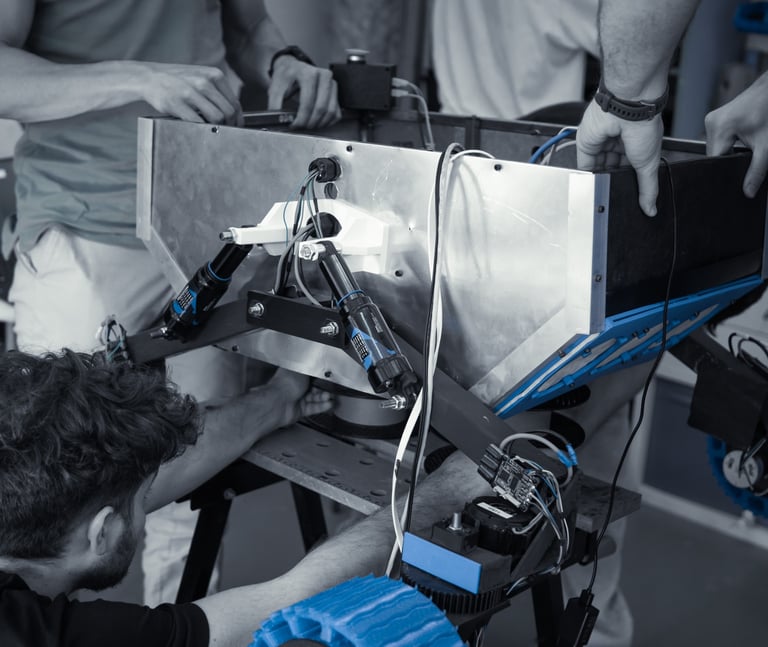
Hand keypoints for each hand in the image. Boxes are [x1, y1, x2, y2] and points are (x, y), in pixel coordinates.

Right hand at [139, 62, 241, 124]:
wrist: (150, 77)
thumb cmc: (178, 80)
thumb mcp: (201, 77)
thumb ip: (217, 91)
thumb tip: (234, 113)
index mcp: (214, 75)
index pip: (235, 103)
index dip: (238, 119)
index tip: (236, 128)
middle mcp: (204, 82)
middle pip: (229, 112)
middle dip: (230, 126)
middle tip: (226, 133)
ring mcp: (191, 92)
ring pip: (217, 118)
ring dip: (218, 128)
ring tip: (213, 131)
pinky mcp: (178, 103)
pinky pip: (198, 122)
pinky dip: (203, 129)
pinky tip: (200, 130)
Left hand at [266, 368, 333, 428]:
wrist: (277, 403)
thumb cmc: (285, 384)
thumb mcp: (302, 369)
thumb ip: (312, 368)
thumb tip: (319, 365)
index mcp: (294, 374)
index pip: (311, 375)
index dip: (321, 377)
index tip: (329, 379)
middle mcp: (295, 386)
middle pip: (315, 387)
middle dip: (324, 388)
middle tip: (330, 389)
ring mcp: (298, 398)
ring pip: (315, 398)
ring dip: (324, 397)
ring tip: (329, 397)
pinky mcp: (300, 410)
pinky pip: (313, 408)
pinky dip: (321, 406)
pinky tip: (328, 404)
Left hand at [267, 56, 340, 129]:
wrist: (293, 68)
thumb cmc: (286, 77)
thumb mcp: (275, 87)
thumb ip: (275, 104)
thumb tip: (278, 120)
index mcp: (308, 73)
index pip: (308, 102)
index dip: (301, 118)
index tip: (294, 125)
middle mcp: (323, 76)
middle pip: (321, 108)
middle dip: (310, 123)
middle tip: (301, 127)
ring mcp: (332, 84)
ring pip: (330, 112)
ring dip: (319, 124)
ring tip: (308, 125)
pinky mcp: (337, 92)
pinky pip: (336, 113)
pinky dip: (327, 122)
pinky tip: (316, 122)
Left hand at [577, 99, 663, 216]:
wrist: (627, 108)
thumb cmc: (643, 127)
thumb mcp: (649, 164)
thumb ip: (648, 188)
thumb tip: (651, 208)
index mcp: (636, 146)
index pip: (629, 170)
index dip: (628, 181)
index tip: (629, 195)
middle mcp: (618, 145)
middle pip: (612, 169)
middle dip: (614, 180)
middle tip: (616, 191)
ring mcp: (601, 144)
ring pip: (598, 168)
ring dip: (600, 179)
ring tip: (606, 185)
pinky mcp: (586, 145)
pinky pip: (584, 165)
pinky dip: (587, 176)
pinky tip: (591, 183)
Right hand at [705, 71, 767, 198]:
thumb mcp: (766, 146)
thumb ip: (757, 171)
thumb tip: (748, 191)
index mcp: (720, 127)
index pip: (716, 159)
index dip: (727, 167)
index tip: (739, 168)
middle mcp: (711, 122)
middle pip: (715, 154)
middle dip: (731, 157)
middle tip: (750, 149)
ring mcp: (712, 119)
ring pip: (717, 146)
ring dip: (731, 149)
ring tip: (749, 139)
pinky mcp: (717, 118)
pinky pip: (719, 137)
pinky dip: (730, 142)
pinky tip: (744, 135)